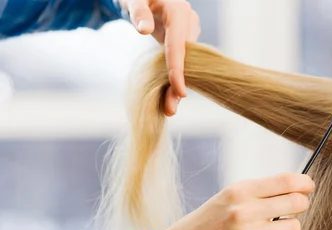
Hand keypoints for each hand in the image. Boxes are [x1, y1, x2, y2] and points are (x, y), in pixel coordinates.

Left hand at [120, 0, 199, 115]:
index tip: (179, 92)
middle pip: (185, 60)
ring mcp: (189, 32)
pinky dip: (173, 77)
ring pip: (185, 64)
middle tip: (169, 110)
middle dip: (177, 85)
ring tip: (168, 108)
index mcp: (178, 12)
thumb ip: (138, 12)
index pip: (179, 46)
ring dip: (176, 85)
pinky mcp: (184, 39)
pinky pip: (181, 61)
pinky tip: (168, 95)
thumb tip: (144, 30)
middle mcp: (189, 22)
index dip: (178, 70)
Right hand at [157, 173, 314, 229]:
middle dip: (300, 206)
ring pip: (294, 227)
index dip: (305, 183)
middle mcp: (245, 210)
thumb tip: (299, 189)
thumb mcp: (228, 197)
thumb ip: (259, 192)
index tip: (308, 188)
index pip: (286, 180)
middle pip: (297, 203)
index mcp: (240, 190)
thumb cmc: (208, 223)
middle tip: (289, 211)